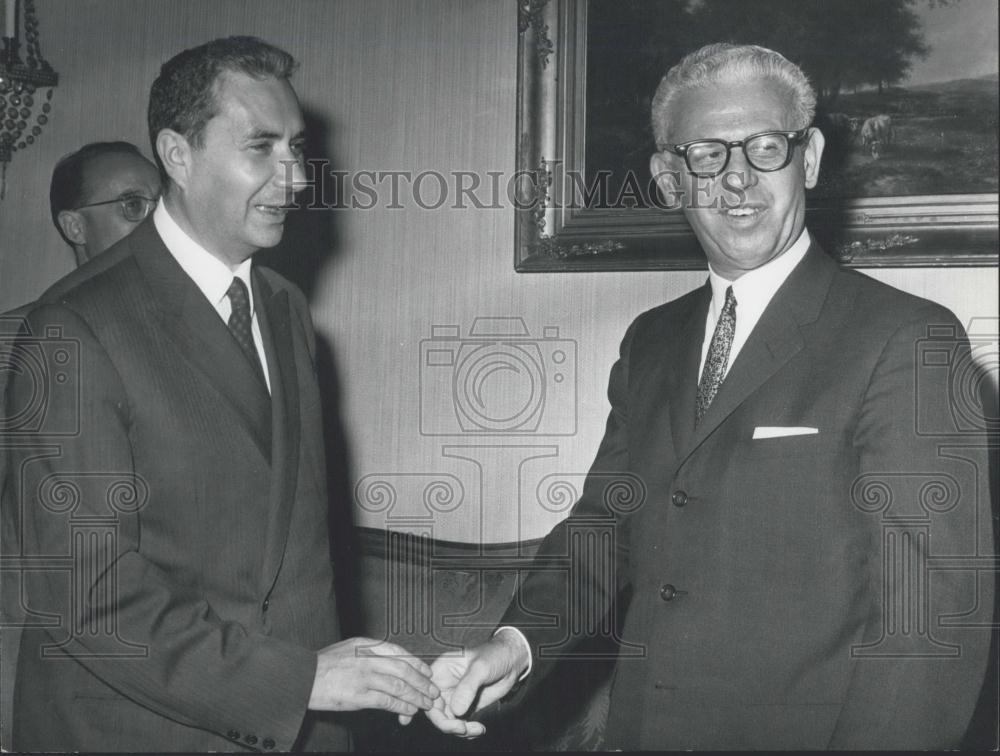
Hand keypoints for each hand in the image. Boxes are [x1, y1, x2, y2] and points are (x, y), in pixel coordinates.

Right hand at [308, 637, 438, 717]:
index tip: (427, 672)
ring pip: (399, 685)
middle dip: (422, 681)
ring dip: (416, 695)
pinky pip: (387, 701)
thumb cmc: (322, 664)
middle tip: (433, 690)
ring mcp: (364, 676)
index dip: (417, 663)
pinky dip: (402, 706)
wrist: (302, 677)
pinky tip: (410, 710)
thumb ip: (368, 653)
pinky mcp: (358, 695)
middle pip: (404, 669)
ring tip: (426, 703)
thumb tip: (389, 662)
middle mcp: (368, 658)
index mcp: (366, 644)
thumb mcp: (348, 648)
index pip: (399, 651)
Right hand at [400, 630, 529, 737]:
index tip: (451, 719)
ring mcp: (454, 698)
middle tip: (464, 729)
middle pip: (435, 712)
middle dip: (448, 725)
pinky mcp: (465, 707)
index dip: (433, 710)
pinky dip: (467, 732)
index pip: (427, 694)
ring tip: (478, 729)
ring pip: (447, 721)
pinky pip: (460, 724)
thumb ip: (468, 687)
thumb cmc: (493, 656)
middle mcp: (444, 686)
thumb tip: (456, 711)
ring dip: (459, 730)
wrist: (511, 661)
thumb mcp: (481, 667)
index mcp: (441, 671)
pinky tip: (479, 729)